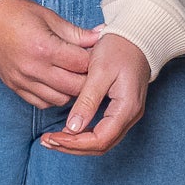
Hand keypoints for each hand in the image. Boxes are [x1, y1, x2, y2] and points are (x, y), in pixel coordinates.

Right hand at [0, 0, 103, 106]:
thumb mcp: (48, 17)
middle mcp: (33, 68)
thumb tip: (101, 37)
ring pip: (59, 100)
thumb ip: (76, 33)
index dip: (95, 61)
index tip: (100, 57)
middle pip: (74, 87)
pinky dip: (53, 97)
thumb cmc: (15, 13)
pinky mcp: (14, 87)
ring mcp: (22, 80)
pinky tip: (57, 84)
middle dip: (88, 80)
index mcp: (44, 47)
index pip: (81, 64)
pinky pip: (41, 103)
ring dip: (71, 91)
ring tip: (74, 77)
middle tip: (92, 71)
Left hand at [39, 28, 149, 154]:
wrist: (136, 37)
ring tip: (53, 139)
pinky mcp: (121, 111)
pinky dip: (84, 135)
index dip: (74, 143)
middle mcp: (130, 116)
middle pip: (101, 146)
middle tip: (47, 141)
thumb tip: (73, 128)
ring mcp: (127, 115)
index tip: (53, 137)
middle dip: (72, 147)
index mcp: (127, 108)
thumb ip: (87, 101)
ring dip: (77, 143)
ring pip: (101, 141)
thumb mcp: (99, 72)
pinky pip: (103, 132)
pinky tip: (67, 130)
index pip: (100, 140)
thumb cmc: (119, 48)